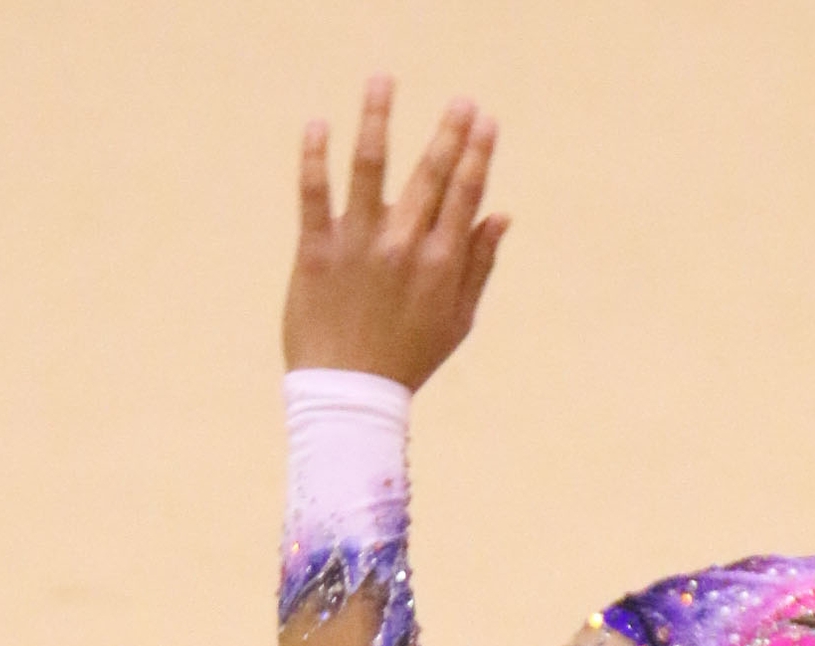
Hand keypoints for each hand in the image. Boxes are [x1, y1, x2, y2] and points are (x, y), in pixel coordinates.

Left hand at [282, 77, 507, 388]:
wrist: (350, 394)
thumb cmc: (408, 357)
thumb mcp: (458, 319)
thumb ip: (480, 264)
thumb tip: (501, 215)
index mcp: (442, 264)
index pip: (465, 195)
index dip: (478, 155)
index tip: (486, 121)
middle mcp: (404, 247)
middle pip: (430, 177)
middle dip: (448, 134)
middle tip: (460, 100)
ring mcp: (358, 245)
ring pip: (370, 170)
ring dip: (378, 120)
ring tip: (383, 82)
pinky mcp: (315, 250)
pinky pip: (313, 194)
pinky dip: (314, 157)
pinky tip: (317, 124)